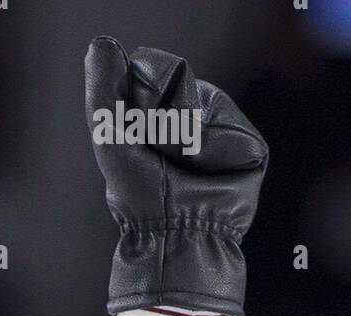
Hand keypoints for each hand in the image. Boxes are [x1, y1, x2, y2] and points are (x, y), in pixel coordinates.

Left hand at [85, 36, 268, 315]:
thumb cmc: (140, 196)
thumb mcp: (111, 138)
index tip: (135, 127)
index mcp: (160, 113)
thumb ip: (104, 91)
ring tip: (182, 164)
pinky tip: (205, 168)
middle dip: (161, 113)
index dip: (142, 91)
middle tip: (158, 149)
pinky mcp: (249, 148)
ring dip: (185, 133)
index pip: (156, 70)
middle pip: (181, 78)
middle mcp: (194, 116)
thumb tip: (101, 44)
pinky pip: (230, 127)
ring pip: (207, 99)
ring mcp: (224, 130)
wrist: (173, 236)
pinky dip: (212, 146)